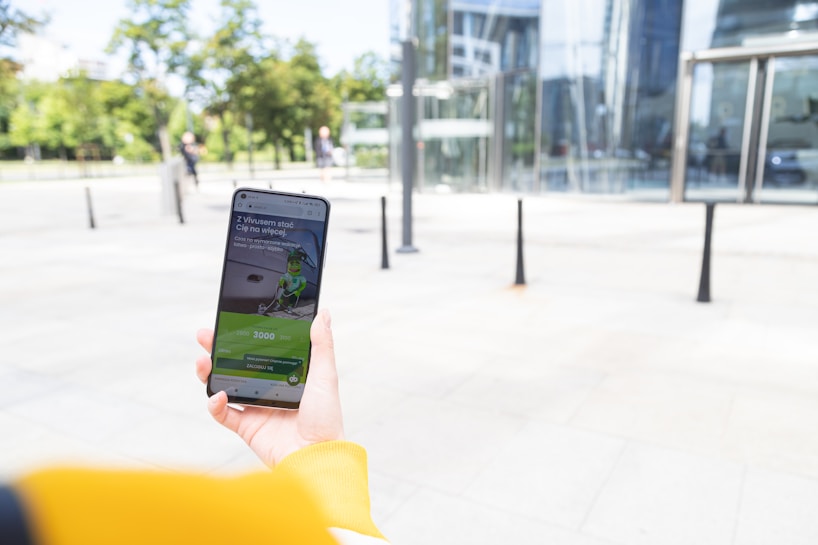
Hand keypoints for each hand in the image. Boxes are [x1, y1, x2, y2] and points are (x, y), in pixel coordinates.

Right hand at [195, 309, 343, 467]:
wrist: (317, 456)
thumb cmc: (327, 419)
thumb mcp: (325, 376)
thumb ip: (322, 345)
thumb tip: (323, 314)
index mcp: (286, 375)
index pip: (261, 349)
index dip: (244, 336)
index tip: (231, 321)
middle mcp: (269, 389)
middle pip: (237, 364)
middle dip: (218, 349)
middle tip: (205, 335)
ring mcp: (256, 408)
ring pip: (224, 386)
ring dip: (210, 373)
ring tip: (203, 361)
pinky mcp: (247, 427)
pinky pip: (223, 414)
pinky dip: (214, 404)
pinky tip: (217, 395)